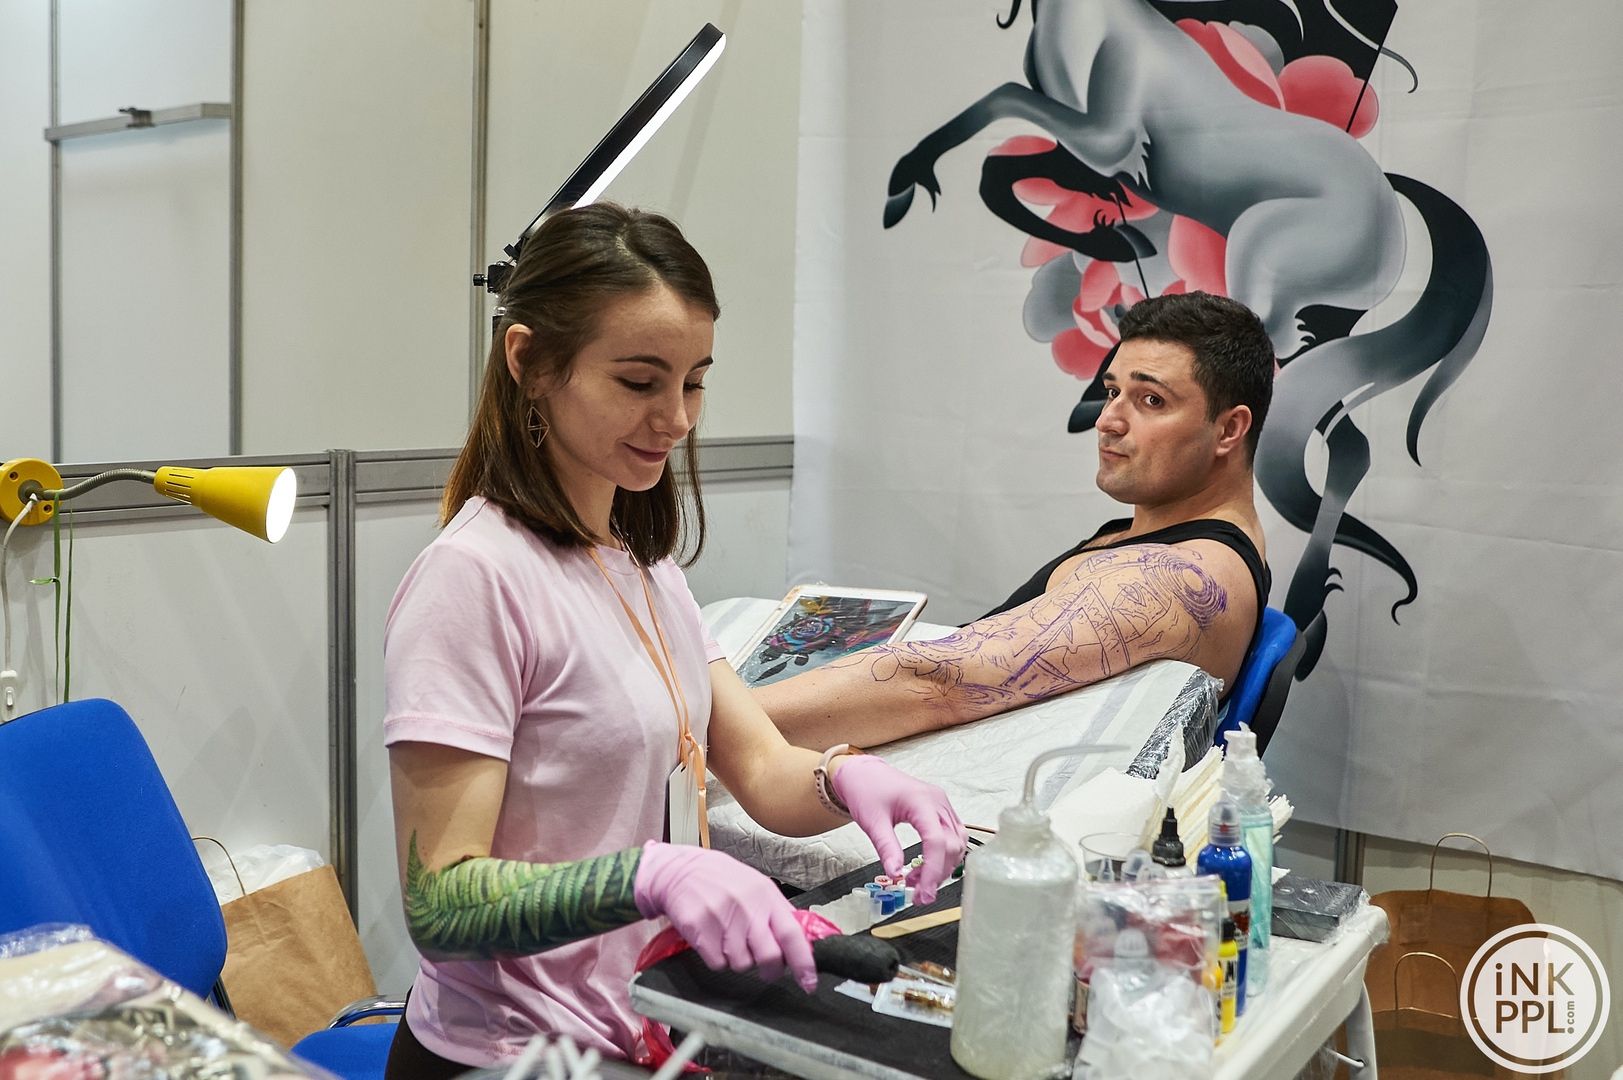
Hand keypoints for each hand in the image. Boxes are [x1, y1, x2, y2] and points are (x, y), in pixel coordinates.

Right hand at [633, 841, 817, 992]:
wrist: (680, 870)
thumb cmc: (722, 880)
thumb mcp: (756, 886)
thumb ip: (778, 912)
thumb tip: (803, 940)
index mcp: (766, 896)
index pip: (792, 934)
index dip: (803, 963)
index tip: (809, 982)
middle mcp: (746, 907)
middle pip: (769, 957)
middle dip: (770, 970)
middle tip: (765, 967)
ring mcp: (722, 918)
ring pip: (742, 964)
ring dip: (739, 960)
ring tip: (730, 939)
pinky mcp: (699, 929)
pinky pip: (717, 963)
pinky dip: (717, 958)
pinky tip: (714, 939)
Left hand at [831, 756, 966, 904]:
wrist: (864, 772)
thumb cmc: (867, 789)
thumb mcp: (872, 822)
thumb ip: (886, 848)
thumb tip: (896, 875)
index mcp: (921, 800)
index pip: (937, 841)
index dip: (932, 871)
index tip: (923, 893)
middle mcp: (937, 801)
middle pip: (951, 844)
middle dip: (939, 873)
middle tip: (920, 895)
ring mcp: (941, 804)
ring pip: (957, 842)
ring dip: (943, 866)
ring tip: (919, 882)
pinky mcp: (940, 809)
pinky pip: (952, 835)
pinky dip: (943, 855)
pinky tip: (926, 867)